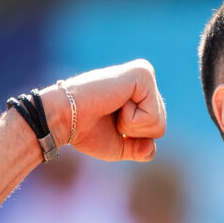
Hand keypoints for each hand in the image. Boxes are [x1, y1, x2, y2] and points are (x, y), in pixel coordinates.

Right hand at [48, 60, 166, 162]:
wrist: (64, 119)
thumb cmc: (86, 131)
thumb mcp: (118, 146)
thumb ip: (139, 149)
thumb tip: (151, 149)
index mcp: (141, 94)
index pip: (157, 129)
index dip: (133, 138)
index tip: (109, 123)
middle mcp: (145, 79)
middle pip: (160, 126)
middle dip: (133, 133)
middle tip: (109, 116)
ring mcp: (145, 73)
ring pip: (158, 122)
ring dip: (130, 126)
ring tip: (111, 108)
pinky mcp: (143, 73)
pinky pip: (152, 115)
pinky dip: (131, 120)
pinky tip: (115, 102)